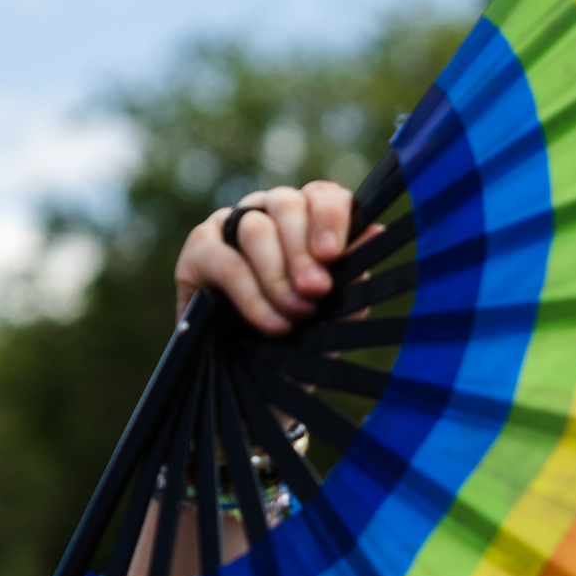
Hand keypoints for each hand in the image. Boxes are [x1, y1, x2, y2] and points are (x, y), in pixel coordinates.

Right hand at [175, 181, 358, 333]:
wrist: (254, 381)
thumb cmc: (299, 338)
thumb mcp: (333, 312)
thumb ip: (351, 275)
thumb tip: (375, 231)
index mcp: (307, 220)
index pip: (322, 195)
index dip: (330, 217)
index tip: (333, 255)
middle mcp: (268, 214)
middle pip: (287, 204)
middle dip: (304, 250)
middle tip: (317, 290)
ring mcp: (230, 227)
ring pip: (256, 229)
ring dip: (279, 274)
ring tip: (297, 313)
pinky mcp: (199, 251)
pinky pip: (226, 261)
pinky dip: (252, 295)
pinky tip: (272, 323)